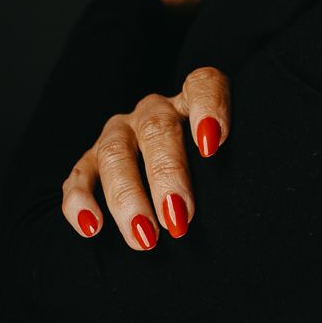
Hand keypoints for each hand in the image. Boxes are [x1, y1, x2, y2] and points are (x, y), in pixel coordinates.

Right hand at [62, 64, 231, 249]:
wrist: (167, 186)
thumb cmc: (208, 179)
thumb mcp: (220, 167)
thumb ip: (226, 171)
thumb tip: (243, 207)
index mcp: (191, 103)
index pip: (203, 85)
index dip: (209, 107)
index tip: (212, 144)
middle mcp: (153, 112)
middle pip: (157, 128)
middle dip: (167, 174)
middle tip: (180, 219)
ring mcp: (119, 134)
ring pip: (115, 153)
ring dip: (128, 197)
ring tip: (145, 237)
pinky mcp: (89, 162)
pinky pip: (79, 176)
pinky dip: (81, 201)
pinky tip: (91, 227)